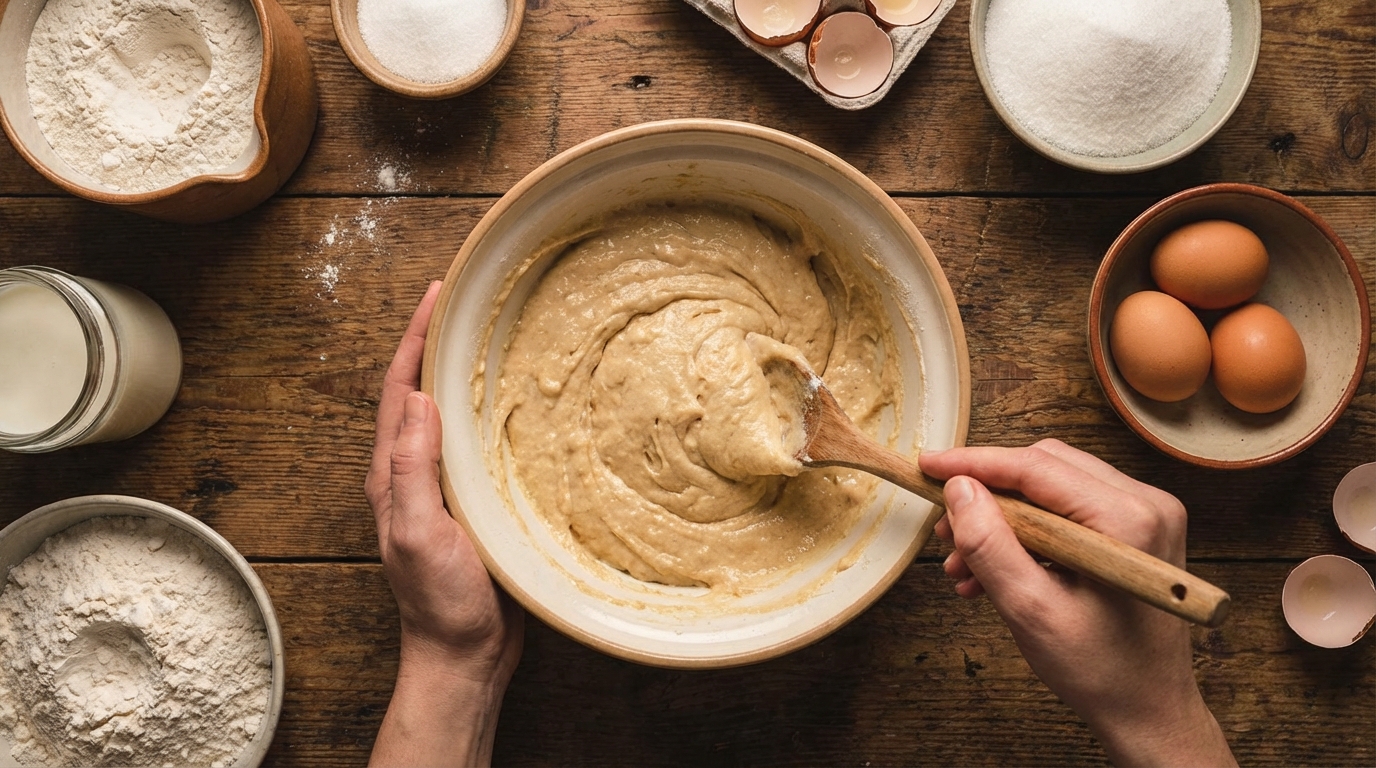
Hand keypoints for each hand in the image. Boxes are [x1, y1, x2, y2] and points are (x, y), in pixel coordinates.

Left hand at [365, 281, 522, 766]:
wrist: (467, 655)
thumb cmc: (440, 602)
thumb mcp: (419, 533)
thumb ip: (412, 470)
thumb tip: (420, 399)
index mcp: (393, 474)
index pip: (400, 389)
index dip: (414, 338)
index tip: (436, 294)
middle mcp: (415, 474)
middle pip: (422, 391)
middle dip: (436, 342)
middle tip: (467, 301)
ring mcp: (446, 489)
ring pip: (452, 415)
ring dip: (464, 372)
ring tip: (494, 336)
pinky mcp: (477, 505)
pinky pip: (480, 444)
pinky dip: (492, 411)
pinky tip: (519, 404)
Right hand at [920, 439, 1234, 767]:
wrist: (1148, 710)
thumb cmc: (1101, 670)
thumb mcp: (1030, 610)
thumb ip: (990, 545)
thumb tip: (958, 489)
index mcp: (1129, 520)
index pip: (1036, 467)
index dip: (974, 464)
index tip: (929, 467)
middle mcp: (1147, 504)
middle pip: (1044, 468)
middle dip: (987, 496)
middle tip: (944, 530)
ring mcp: (1146, 515)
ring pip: (1051, 487)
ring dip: (1002, 518)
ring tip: (964, 563)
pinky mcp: (1136, 530)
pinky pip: (1068, 510)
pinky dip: (1026, 533)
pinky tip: (994, 569)